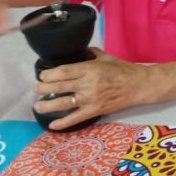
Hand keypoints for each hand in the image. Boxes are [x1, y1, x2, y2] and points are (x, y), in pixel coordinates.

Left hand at [33, 48, 149, 130]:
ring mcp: (90, 99)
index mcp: (89, 68)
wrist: (139, 85)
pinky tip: (52, 125)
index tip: (42, 76)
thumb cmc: (123, 70)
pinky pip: (75, 118)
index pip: (63, 71)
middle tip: (36, 90)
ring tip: (38, 106)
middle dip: (44, 89)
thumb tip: (78, 51)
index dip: (49, 74)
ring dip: (48, 105)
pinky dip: (63, 123)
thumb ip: (90, 54)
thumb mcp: (106, 57)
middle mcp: (87, 83)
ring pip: (64, 102)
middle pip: (60, 86)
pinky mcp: (94, 110)